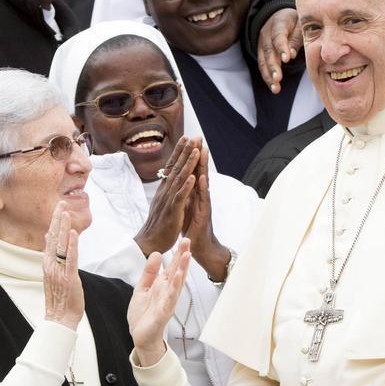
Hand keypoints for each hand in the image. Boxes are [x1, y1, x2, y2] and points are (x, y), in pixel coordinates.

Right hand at [43, 203, 83, 329]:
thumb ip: (52, 254)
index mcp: (47, 263)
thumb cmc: (60, 296)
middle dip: (58, 219)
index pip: (51, 238)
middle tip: (62, 203)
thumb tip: (49, 236)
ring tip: (66, 212)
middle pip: (53, 238)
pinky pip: (70, 258)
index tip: (59, 208)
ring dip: (63, 227)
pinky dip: (72, 245)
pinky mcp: (69, 277)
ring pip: (60, 245)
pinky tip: (73, 233)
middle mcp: (51, 264)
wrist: (60, 318)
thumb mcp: (53, 272)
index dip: (55, 222)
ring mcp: (59, 270)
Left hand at [127, 238, 190, 365]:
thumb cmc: (143, 314)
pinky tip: (176, 281)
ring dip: (182, 271)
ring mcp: (167, 302)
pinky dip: (173, 291)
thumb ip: (149, 272)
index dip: (178, 254)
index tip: (184, 240)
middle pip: (177, 272)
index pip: (172, 267)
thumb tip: (156, 254)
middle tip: (188, 242)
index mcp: (162, 285)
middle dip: (182, 257)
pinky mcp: (162, 313)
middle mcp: (167, 292)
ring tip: (186, 257)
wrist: (140, 336)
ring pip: (176, 284)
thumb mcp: (142, 288)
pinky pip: (169, 301)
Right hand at [134, 137, 198, 256]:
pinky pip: (180, 197)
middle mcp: (165, 191)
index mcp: (164, 189)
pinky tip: (192, 177)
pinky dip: (186, 186)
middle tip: (192, 136)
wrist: (150, 242)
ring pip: (179, 178)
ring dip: (188, 164)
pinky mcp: (172, 211)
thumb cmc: (158, 225)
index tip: (186, 138)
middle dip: (184, 151)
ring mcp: (168, 200)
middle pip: (175, 167)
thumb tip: (167, 179)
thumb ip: (166, 191)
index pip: (172, 166)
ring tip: (195, 151)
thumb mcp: (163, 204)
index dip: (179, 152)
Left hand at [183, 145, 230, 278]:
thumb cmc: (192, 227)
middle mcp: (200, 196)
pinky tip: (200, 178)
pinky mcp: (203, 214)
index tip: (189, 141)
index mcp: (194, 193)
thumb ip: (185, 193)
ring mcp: (203, 204)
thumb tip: (181, 181)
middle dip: (199, 155)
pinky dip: (201, 188)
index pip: (192, 171)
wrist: (200, 247)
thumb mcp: (186, 206)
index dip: (190, 157)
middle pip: (199, 171)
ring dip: (203, 166)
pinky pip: (202, 199)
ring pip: (203, 182)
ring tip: (203, 151)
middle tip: (199, 138)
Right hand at [256, 8, 301, 93]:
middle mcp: (266, 34)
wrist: (279, 16)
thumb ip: (296, 38)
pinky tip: (274, 87)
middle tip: (278, 78)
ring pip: (263, 60)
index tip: (287, 59)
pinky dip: (267, 77)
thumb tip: (291, 54)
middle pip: (268, 51)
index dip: (281, 48)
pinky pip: (262, 65)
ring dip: (269, 75)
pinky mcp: (261, 52)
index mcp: (278, 23)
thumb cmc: (294, 22)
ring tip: (275, 88)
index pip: (278, 36)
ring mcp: (261, 44)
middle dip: (273, 66)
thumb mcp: (299, 24)